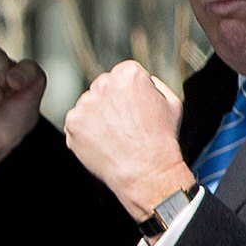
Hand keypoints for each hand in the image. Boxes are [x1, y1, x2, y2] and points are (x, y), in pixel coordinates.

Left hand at [63, 60, 194, 221]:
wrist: (146, 171)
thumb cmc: (161, 140)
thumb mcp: (172, 103)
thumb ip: (153, 84)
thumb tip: (141, 80)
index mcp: (129, 74)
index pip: (123, 74)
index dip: (131, 92)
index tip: (134, 108)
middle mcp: (104, 84)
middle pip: (103, 86)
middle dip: (111, 101)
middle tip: (125, 124)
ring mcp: (85, 103)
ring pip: (89, 104)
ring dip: (97, 115)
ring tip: (115, 135)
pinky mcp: (73, 122)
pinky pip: (77, 122)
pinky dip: (86, 131)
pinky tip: (103, 141)